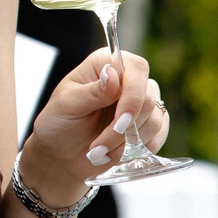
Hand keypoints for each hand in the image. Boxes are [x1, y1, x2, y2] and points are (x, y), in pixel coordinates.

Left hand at [17, 49, 167, 208]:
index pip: (136, 68)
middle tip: (97, 146)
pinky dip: (137, 149)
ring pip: (154, 121)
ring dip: (125, 143)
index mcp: (106, 63)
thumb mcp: (67, 105)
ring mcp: (140, 102)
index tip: (120, 123)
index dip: (133, 96)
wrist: (61, 154)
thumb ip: (92, 91)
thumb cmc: (59, 123)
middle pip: (148, 99)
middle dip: (124, 130)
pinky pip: (158, 135)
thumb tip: (112, 73)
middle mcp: (128, 79)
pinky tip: (114, 153)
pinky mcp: (147, 124)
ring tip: (98, 151)